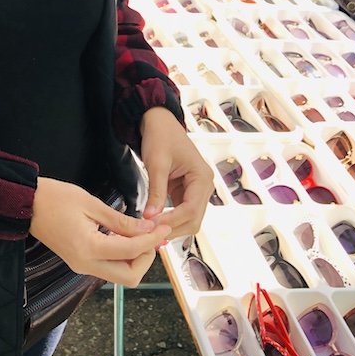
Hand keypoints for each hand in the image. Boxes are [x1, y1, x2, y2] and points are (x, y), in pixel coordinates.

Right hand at [29, 177, 170, 287]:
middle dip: (146, 258)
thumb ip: (120, 220)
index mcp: (88, 248)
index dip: (151, 240)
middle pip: (129, 277)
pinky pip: (109, 267)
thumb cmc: (55, 197)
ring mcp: (81, 266)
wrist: (26, 203)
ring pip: (120, 275)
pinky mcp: (79, 262)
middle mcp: (85, 264)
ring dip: (136, 258)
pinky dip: (123, 256)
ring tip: (143, 234)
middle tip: (153, 235)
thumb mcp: (90, 203)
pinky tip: (127, 236)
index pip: (131, 251)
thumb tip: (146, 229)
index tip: (164, 227)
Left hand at [139, 107, 212, 239]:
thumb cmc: (160, 136)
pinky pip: (181, 212)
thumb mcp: (157, 163)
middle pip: (193, 219)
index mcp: (202, 177)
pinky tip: (154, 222)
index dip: (172, 221)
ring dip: (171, 226)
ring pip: (188, 219)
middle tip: (150, 233)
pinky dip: (169, 219)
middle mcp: (204, 186)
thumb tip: (150, 218)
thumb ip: (156, 191)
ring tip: (150, 230)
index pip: (191, 209)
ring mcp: (196, 190)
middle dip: (173, 228)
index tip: (153, 227)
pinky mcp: (186, 191)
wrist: (158, 121)